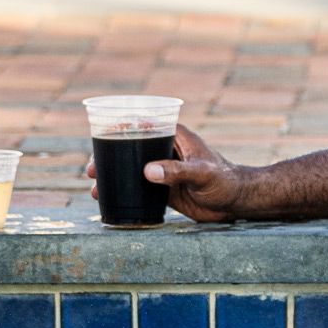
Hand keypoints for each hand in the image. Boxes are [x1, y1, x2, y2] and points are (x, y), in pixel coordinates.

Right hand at [84, 123, 246, 223]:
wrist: (238, 202)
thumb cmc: (225, 180)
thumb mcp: (201, 173)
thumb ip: (176, 171)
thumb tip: (147, 171)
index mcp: (175, 136)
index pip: (142, 124)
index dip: (119, 128)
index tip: (99, 137)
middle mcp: (166, 150)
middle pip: (130, 148)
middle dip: (108, 157)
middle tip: (90, 171)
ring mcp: (164, 170)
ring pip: (132, 169)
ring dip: (113, 177)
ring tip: (94, 189)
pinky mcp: (165, 189)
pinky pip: (139, 188)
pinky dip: (124, 191)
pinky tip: (109, 200)